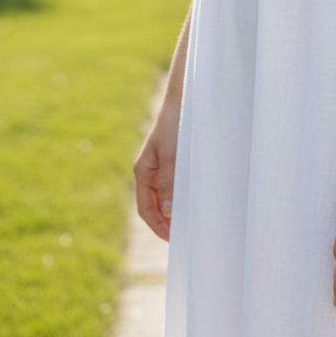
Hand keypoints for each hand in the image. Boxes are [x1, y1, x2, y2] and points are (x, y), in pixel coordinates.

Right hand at [134, 95, 180, 240]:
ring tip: (189, 225)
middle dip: (165, 224)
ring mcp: (160, 166)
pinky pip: (172, 186)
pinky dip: (179, 198)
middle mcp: (149, 171)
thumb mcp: (173, 154)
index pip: (145, 209)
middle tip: (184, 238)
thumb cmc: (178, 123)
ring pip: (163, 197)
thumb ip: (169, 182)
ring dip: (173, 212)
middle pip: (153, 206)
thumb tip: (167, 212)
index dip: (157, 227)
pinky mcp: (172, 160)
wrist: (186, 97)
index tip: (173, 240)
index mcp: (143, 171)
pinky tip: (193, 203)